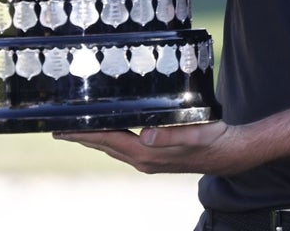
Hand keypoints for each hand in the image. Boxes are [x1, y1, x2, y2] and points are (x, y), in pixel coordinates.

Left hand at [54, 121, 259, 175]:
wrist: (230, 154)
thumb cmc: (213, 139)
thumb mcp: (194, 132)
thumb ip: (170, 134)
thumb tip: (145, 135)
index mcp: (147, 154)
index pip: (108, 140)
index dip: (84, 134)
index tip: (62, 129)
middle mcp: (144, 160)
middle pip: (105, 146)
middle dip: (82, 137)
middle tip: (59, 129)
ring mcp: (149, 161)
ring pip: (114, 148)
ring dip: (94, 139)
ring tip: (77, 131)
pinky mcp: (156, 157)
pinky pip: (125, 147)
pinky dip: (111, 140)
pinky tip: (110, 132)